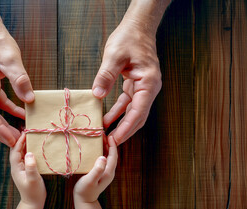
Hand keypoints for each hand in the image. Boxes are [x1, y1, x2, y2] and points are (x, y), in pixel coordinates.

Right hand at [0, 20, 33, 146]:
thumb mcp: (11, 58)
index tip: (12, 140)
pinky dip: (6, 111)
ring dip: (2, 125)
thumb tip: (30, 99)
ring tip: (18, 134)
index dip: (0, 129)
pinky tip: (19, 115)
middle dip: (0, 132)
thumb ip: (20, 79)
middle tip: (16, 143)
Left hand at [9, 133, 45, 206]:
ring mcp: (21, 168)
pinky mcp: (26, 170)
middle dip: (21, 140)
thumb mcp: (33, 179)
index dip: (19, 141)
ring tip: (32, 136)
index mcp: (16, 168)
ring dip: (25, 145)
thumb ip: (30, 166)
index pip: (15, 151)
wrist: (33, 204)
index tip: (25, 133)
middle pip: (16, 150)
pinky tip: (35, 148)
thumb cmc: (33, 192)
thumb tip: (29, 153)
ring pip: (21, 153)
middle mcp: (17, 166)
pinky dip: (29, 150)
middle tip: (28, 131)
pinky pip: (26, 157)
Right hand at [74, 136, 117, 203]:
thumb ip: (97, 169)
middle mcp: (109, 171)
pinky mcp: (100, 173)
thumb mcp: (90, 180)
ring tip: (98, 138)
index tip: (109, 135)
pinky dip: (100, 152)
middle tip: (102, 134)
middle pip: (111, 155)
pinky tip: (94, 149)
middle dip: (108, 143)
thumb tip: (103, 157)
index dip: (112, 145)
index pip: (113, 155)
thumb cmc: (85, 191)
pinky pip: (102, 160)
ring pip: (107, 156)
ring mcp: (105, 172)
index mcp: (108, 172)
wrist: (84, 202)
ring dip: (104, 147)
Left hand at [92, 19, 161, 144]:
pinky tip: (106, 119)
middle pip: (138, 116)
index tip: (115, 140)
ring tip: (106, 135)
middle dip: (124, 131)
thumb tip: (97, 95)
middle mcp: (149, 88)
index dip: (126, 128)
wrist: (138, 27)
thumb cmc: (130, 38)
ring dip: (120, 123)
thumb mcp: (114, 56)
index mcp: (149, 83)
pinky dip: (117, 112)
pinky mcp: (136, 85)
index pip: (138, 112)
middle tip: (109, 144)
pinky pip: (127, 103)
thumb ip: (106, 76)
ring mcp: (143, 88)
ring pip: (132, 112)